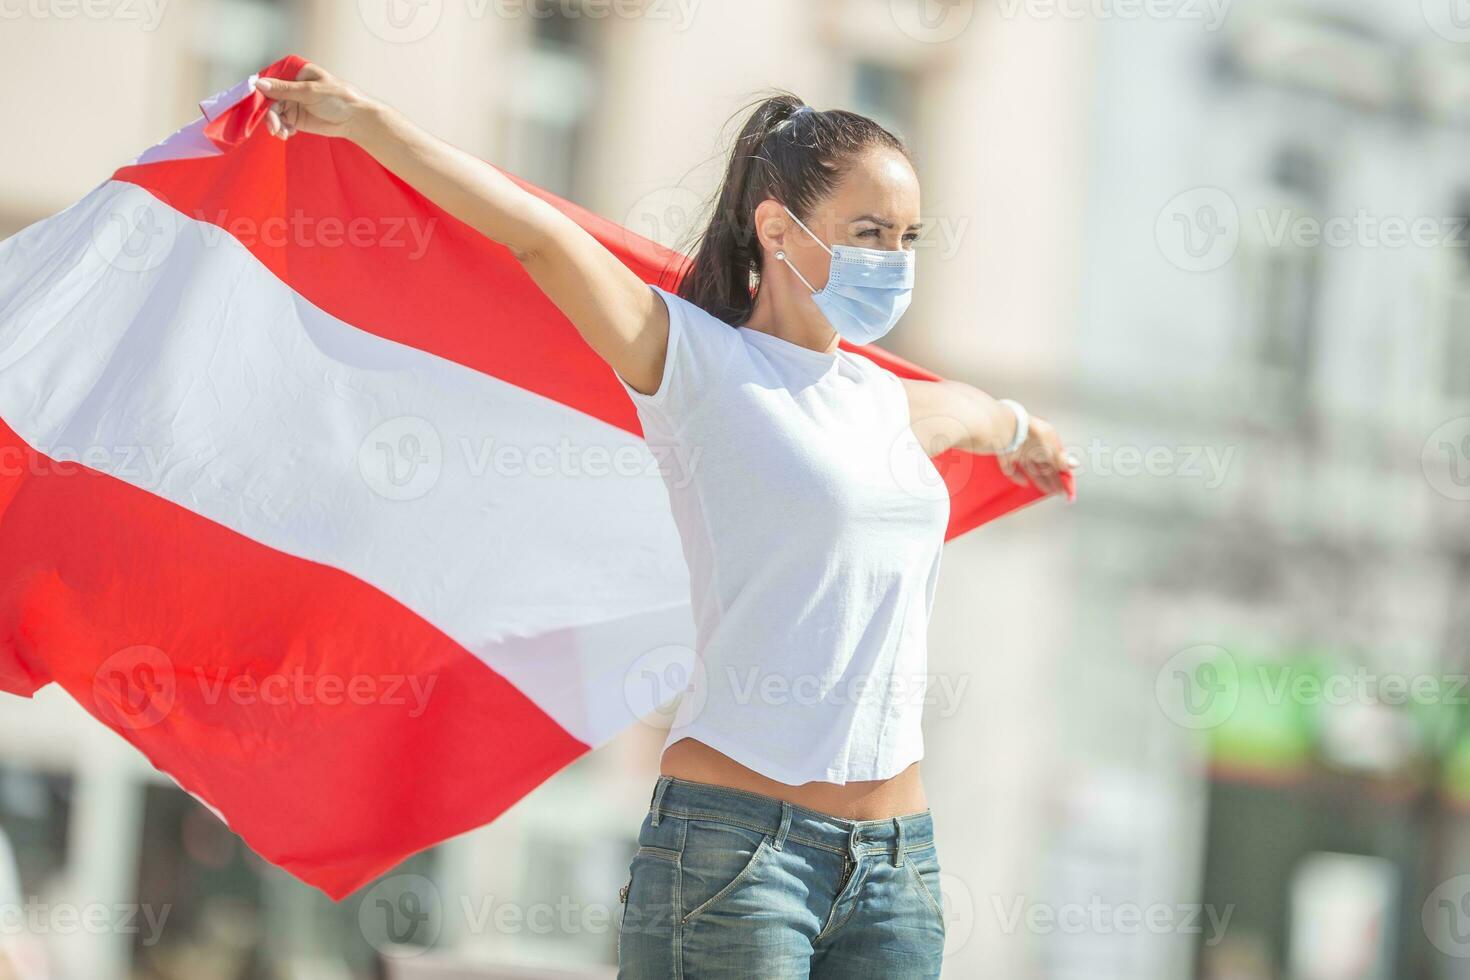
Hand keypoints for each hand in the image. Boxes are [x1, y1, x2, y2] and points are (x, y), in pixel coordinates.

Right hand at [253, 63, 373, 140]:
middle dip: (269, 113)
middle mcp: (291, 87)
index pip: (271, 79)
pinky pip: (281, 123)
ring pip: (274, 112)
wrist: (355, 119)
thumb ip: (285, 89)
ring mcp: (293, 103)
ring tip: (282, 133)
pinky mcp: (296, 118)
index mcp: (295, 72)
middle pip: (269, 98)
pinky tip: (288, 134)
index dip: (261, 91)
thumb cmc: (339, 98)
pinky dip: (282, 129)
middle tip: (274, 127)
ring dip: (275, 123)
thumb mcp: (310, 91)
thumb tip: (259, 84)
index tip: (255, 104)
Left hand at [999, 416, 1074, 499]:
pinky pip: (1012, 468)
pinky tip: (1024, 482)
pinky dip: (1017, 476)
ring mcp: (1020, 449)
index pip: (1058, 458)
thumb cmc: (1031, 434)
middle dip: (1054, 479)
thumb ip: (1061, 460)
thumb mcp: (1052, 449)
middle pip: (1046, 465)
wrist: (1006, 430)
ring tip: (1047, 491)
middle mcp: (1034, 444)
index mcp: (1047, 438)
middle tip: (1060, 491)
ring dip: (1040, 480)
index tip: (1067, 484)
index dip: (1064, 472)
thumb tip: (1074, 464)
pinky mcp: (1007, 454)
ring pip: (1031, 468)